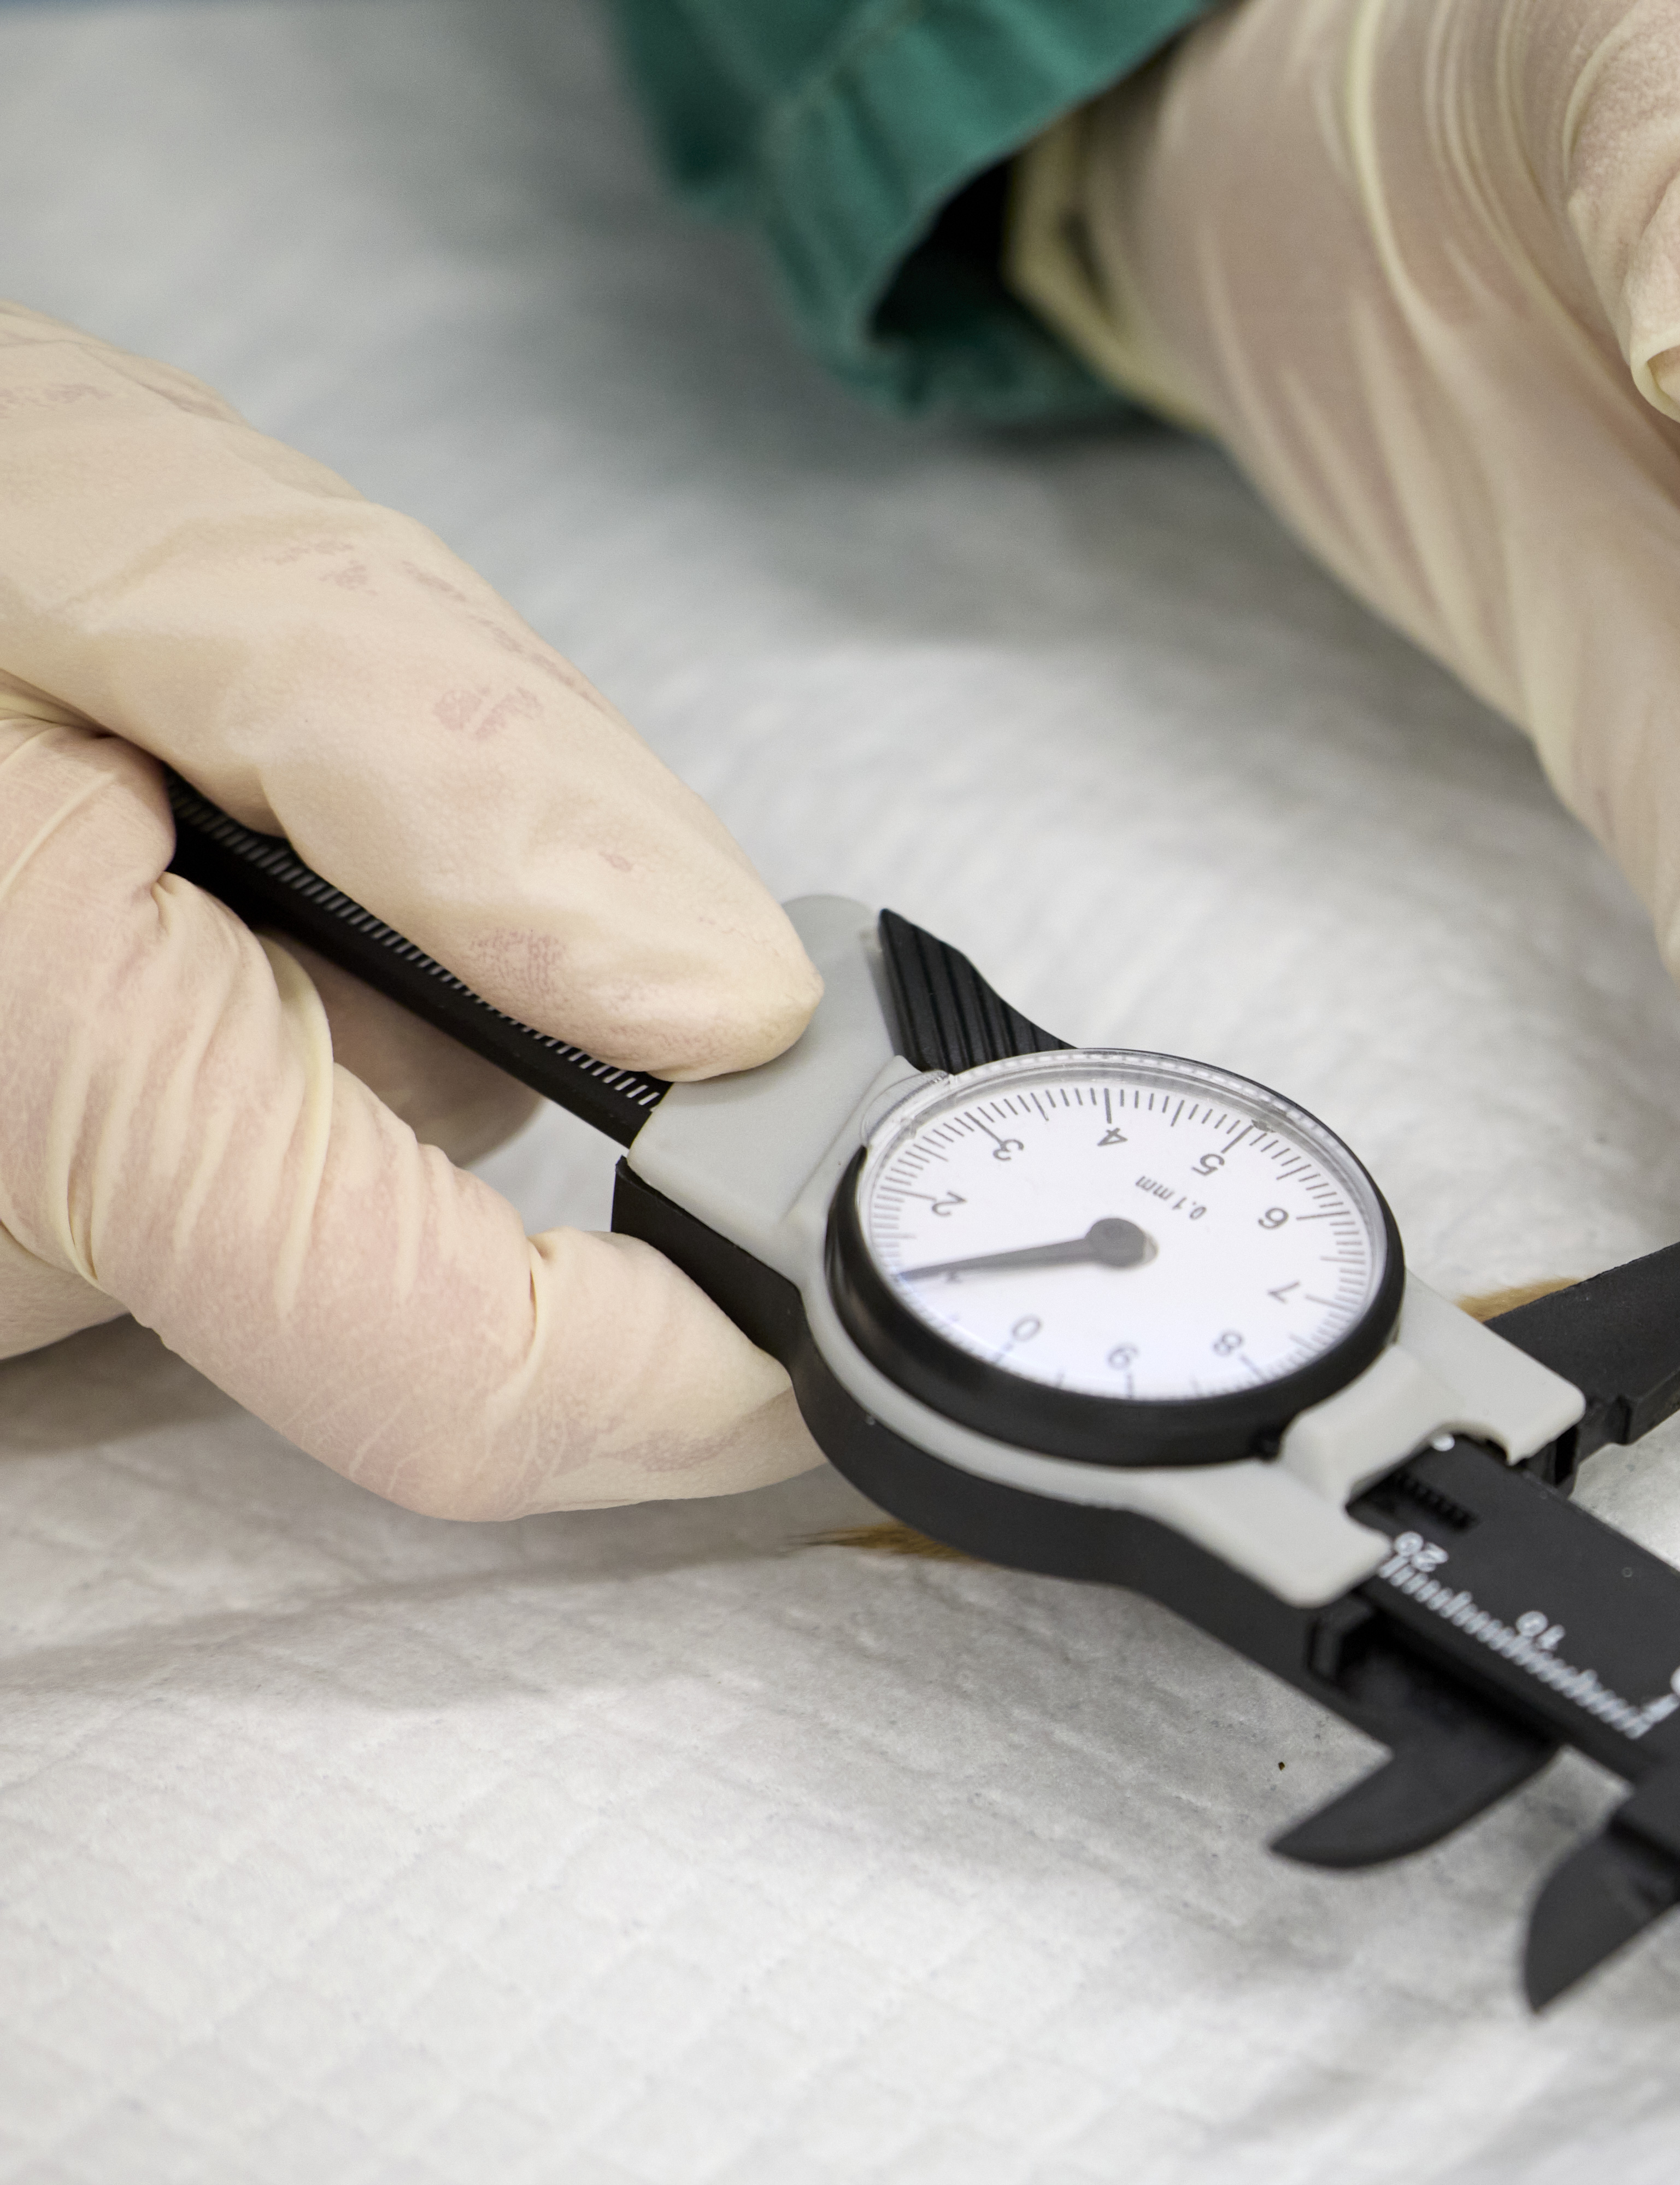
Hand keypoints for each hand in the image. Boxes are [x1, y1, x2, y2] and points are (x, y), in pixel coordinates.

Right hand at [0, 304, 823, 1515]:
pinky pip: (227, 1159)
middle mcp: (11, 1240)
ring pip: (334, 1187)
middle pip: (432, 1258)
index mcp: (58, 1089)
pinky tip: (144, 870)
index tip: (839, 1272)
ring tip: (197, 795)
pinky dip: (262, 1013)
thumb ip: (452, 772)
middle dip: (495, 1049)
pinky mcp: (6, 1219)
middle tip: (366, 802)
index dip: (709, 1375)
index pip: (471, 1387)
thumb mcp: (150, 544)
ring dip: (362, 1002)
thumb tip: (725, 997)